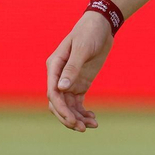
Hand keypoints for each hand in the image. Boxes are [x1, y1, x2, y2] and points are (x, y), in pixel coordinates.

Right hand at [45, 12, 113, 131]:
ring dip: (77, 118)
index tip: (72, 121)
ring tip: (92, 125)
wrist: (101, 25)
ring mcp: (69, 81)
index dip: (60, 109)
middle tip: (82, 128)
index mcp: (54, 66)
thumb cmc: (89, 33)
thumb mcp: (82, 49)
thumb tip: (61, 88)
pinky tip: (92, 119)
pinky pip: (77, 103)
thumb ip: (72, 68)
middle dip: (67, 117)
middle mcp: (58, 76)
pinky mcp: (80, 83)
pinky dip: (83, 113)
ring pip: (68, 106)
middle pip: (57, 103)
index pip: (52, 93)